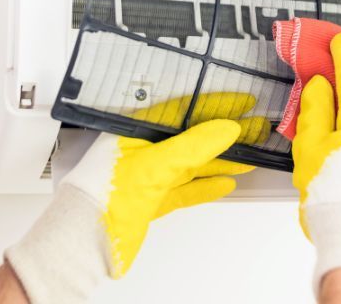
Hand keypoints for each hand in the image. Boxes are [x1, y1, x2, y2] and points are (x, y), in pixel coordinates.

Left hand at [5, 95, 256, 303]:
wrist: (86, 240)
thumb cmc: (103, 196)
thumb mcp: (154, 165)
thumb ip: (192, 146)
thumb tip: (226, 128)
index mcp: (136, 131)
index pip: (183, 110)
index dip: (214, 105)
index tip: (242, 101)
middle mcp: (143, 150)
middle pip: (192, 136)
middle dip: (224, 133)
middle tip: (255, 128)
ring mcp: (149, 176)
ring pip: (192, 163)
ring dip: (221, 159)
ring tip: (249, 155)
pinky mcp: (153, 200)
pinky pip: (186, 188)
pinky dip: (206, 186)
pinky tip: (225, 182)